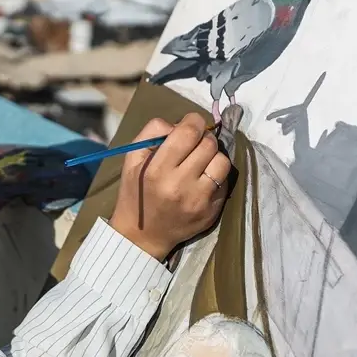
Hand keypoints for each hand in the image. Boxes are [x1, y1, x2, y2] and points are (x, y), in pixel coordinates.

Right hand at [109, 113, 231, 260]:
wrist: (142, 236)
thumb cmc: (136, 193)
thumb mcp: (132, 159)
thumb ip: (152, 132)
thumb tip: (179, 123)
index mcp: (158, 170)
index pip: (189, 132)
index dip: (193, 121)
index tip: (190, 123)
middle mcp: (180, 185)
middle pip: (209, 144)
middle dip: (203, 138)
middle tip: (194, 143)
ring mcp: (199, 200)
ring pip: (222, 162)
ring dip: (213, 156)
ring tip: (202, 161)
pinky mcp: (212, 212)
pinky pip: (224, 182)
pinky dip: (216, 175)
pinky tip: (203, 180)